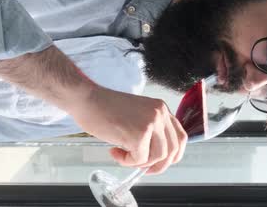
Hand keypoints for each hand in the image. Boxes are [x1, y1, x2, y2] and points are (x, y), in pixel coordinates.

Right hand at [70, 86, 187, 174]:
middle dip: (158, 165)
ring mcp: (150, 123)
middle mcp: (159, 114)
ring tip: (122, 153)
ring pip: (157, 157)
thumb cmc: (104, 107)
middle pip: (172, 150)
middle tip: (141, 167)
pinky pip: (139, 159)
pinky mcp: (139, 134)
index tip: (160, 163)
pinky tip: (114, 151)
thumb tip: (155, 156)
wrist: (87, 99)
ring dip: (139, 162)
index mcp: (161, 108)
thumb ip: (150, 129)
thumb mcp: (136, 114)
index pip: (180, 137)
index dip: (172, 155)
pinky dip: (126, 161)